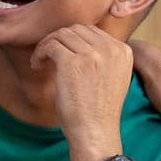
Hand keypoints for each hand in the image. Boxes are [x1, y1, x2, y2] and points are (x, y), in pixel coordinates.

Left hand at [31, 24, 132, 160]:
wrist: (95, 132)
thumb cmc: (98, 110)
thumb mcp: (112, 77)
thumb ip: (103, 56)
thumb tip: (78, 38)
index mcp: (123, 51)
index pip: (92, 31)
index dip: (73, 40)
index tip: (62, 53)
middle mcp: (110, 49)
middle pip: (76, 29)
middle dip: (59, 39)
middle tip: (48, 55)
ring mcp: (92, 54)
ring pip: (62, 34)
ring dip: (47, 45)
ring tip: (41, 61)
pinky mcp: (72, 62)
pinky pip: (50, 45)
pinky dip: (40, 52)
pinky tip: (37, 66)